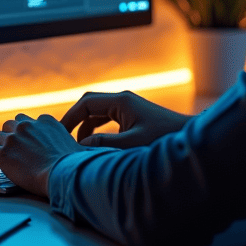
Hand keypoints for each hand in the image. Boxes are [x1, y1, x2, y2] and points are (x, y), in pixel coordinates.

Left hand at [0, 113, 79, 196]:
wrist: (64, 175)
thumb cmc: (74, 166)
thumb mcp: (78, 146)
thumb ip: (71, 144)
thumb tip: (82, 150)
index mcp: (46, 121)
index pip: (29, 121)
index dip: (25, 133)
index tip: (26, 144)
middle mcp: (28, 125)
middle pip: (11, 124)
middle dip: (10, 136)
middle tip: (12, 151)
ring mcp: (14, 138)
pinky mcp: (3, 153)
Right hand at [60, 91, 190, 148]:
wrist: (187, 137)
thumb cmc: (163, 139)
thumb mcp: (131, 144)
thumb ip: (104, 144)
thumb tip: (80, 146)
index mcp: (121, 101)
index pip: (86, 103)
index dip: (70, 117)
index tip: (58, 132)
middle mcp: (122, 100)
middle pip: (89, 104)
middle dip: (74, 119)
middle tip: (62, 136)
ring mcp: (128, 106)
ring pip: (98, 112)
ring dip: (85, 125)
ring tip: (75, 144)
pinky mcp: (132, 115)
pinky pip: (107, 118)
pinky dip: (96, 128)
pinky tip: (93, 143)